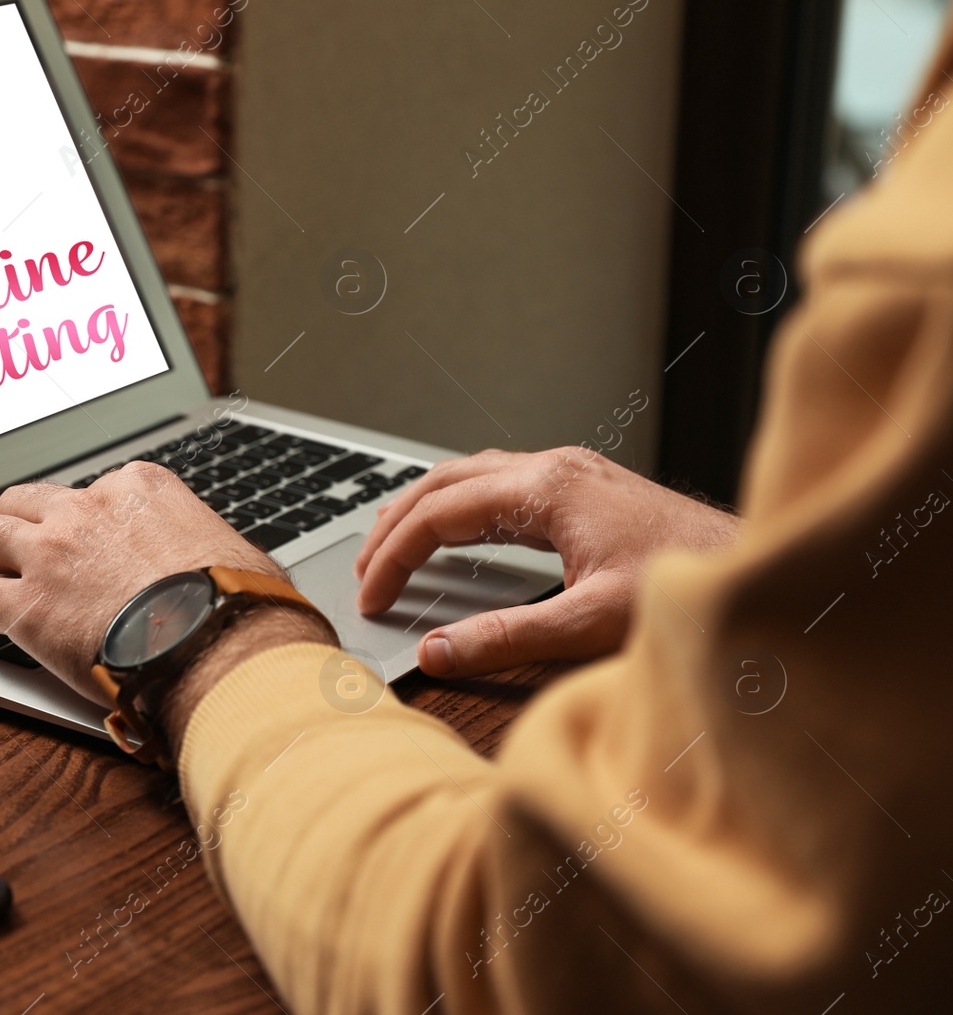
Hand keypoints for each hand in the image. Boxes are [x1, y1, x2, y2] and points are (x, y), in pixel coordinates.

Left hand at [0, 462, 295, 705]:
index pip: (90, 492)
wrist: (219, 643)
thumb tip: (228, 565)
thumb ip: (209, 547)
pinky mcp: (28, 608)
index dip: (73, 518)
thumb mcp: (235, 551)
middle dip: (8, 521)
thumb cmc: (238, 604)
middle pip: (25, 502)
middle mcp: (87, 510)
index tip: (68, 535)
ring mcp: (51, 555)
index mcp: (139, 488)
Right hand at [355, 447, 738, 678]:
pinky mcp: (586, 488)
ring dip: (423, 509)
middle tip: (363, 573)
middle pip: (444, 481)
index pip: (439, 513)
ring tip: (390, 546)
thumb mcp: (589, 623)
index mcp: (547, 488)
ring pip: (470, 474)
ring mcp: (572, 473)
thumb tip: (437, 651)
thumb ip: (506, 637)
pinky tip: (456, 531)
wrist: (757, 566)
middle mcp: (555, 469)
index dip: (394, 556)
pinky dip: (460, 506)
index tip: (372, 597)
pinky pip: (499, 482)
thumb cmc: (690, 586)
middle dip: (394, 525)